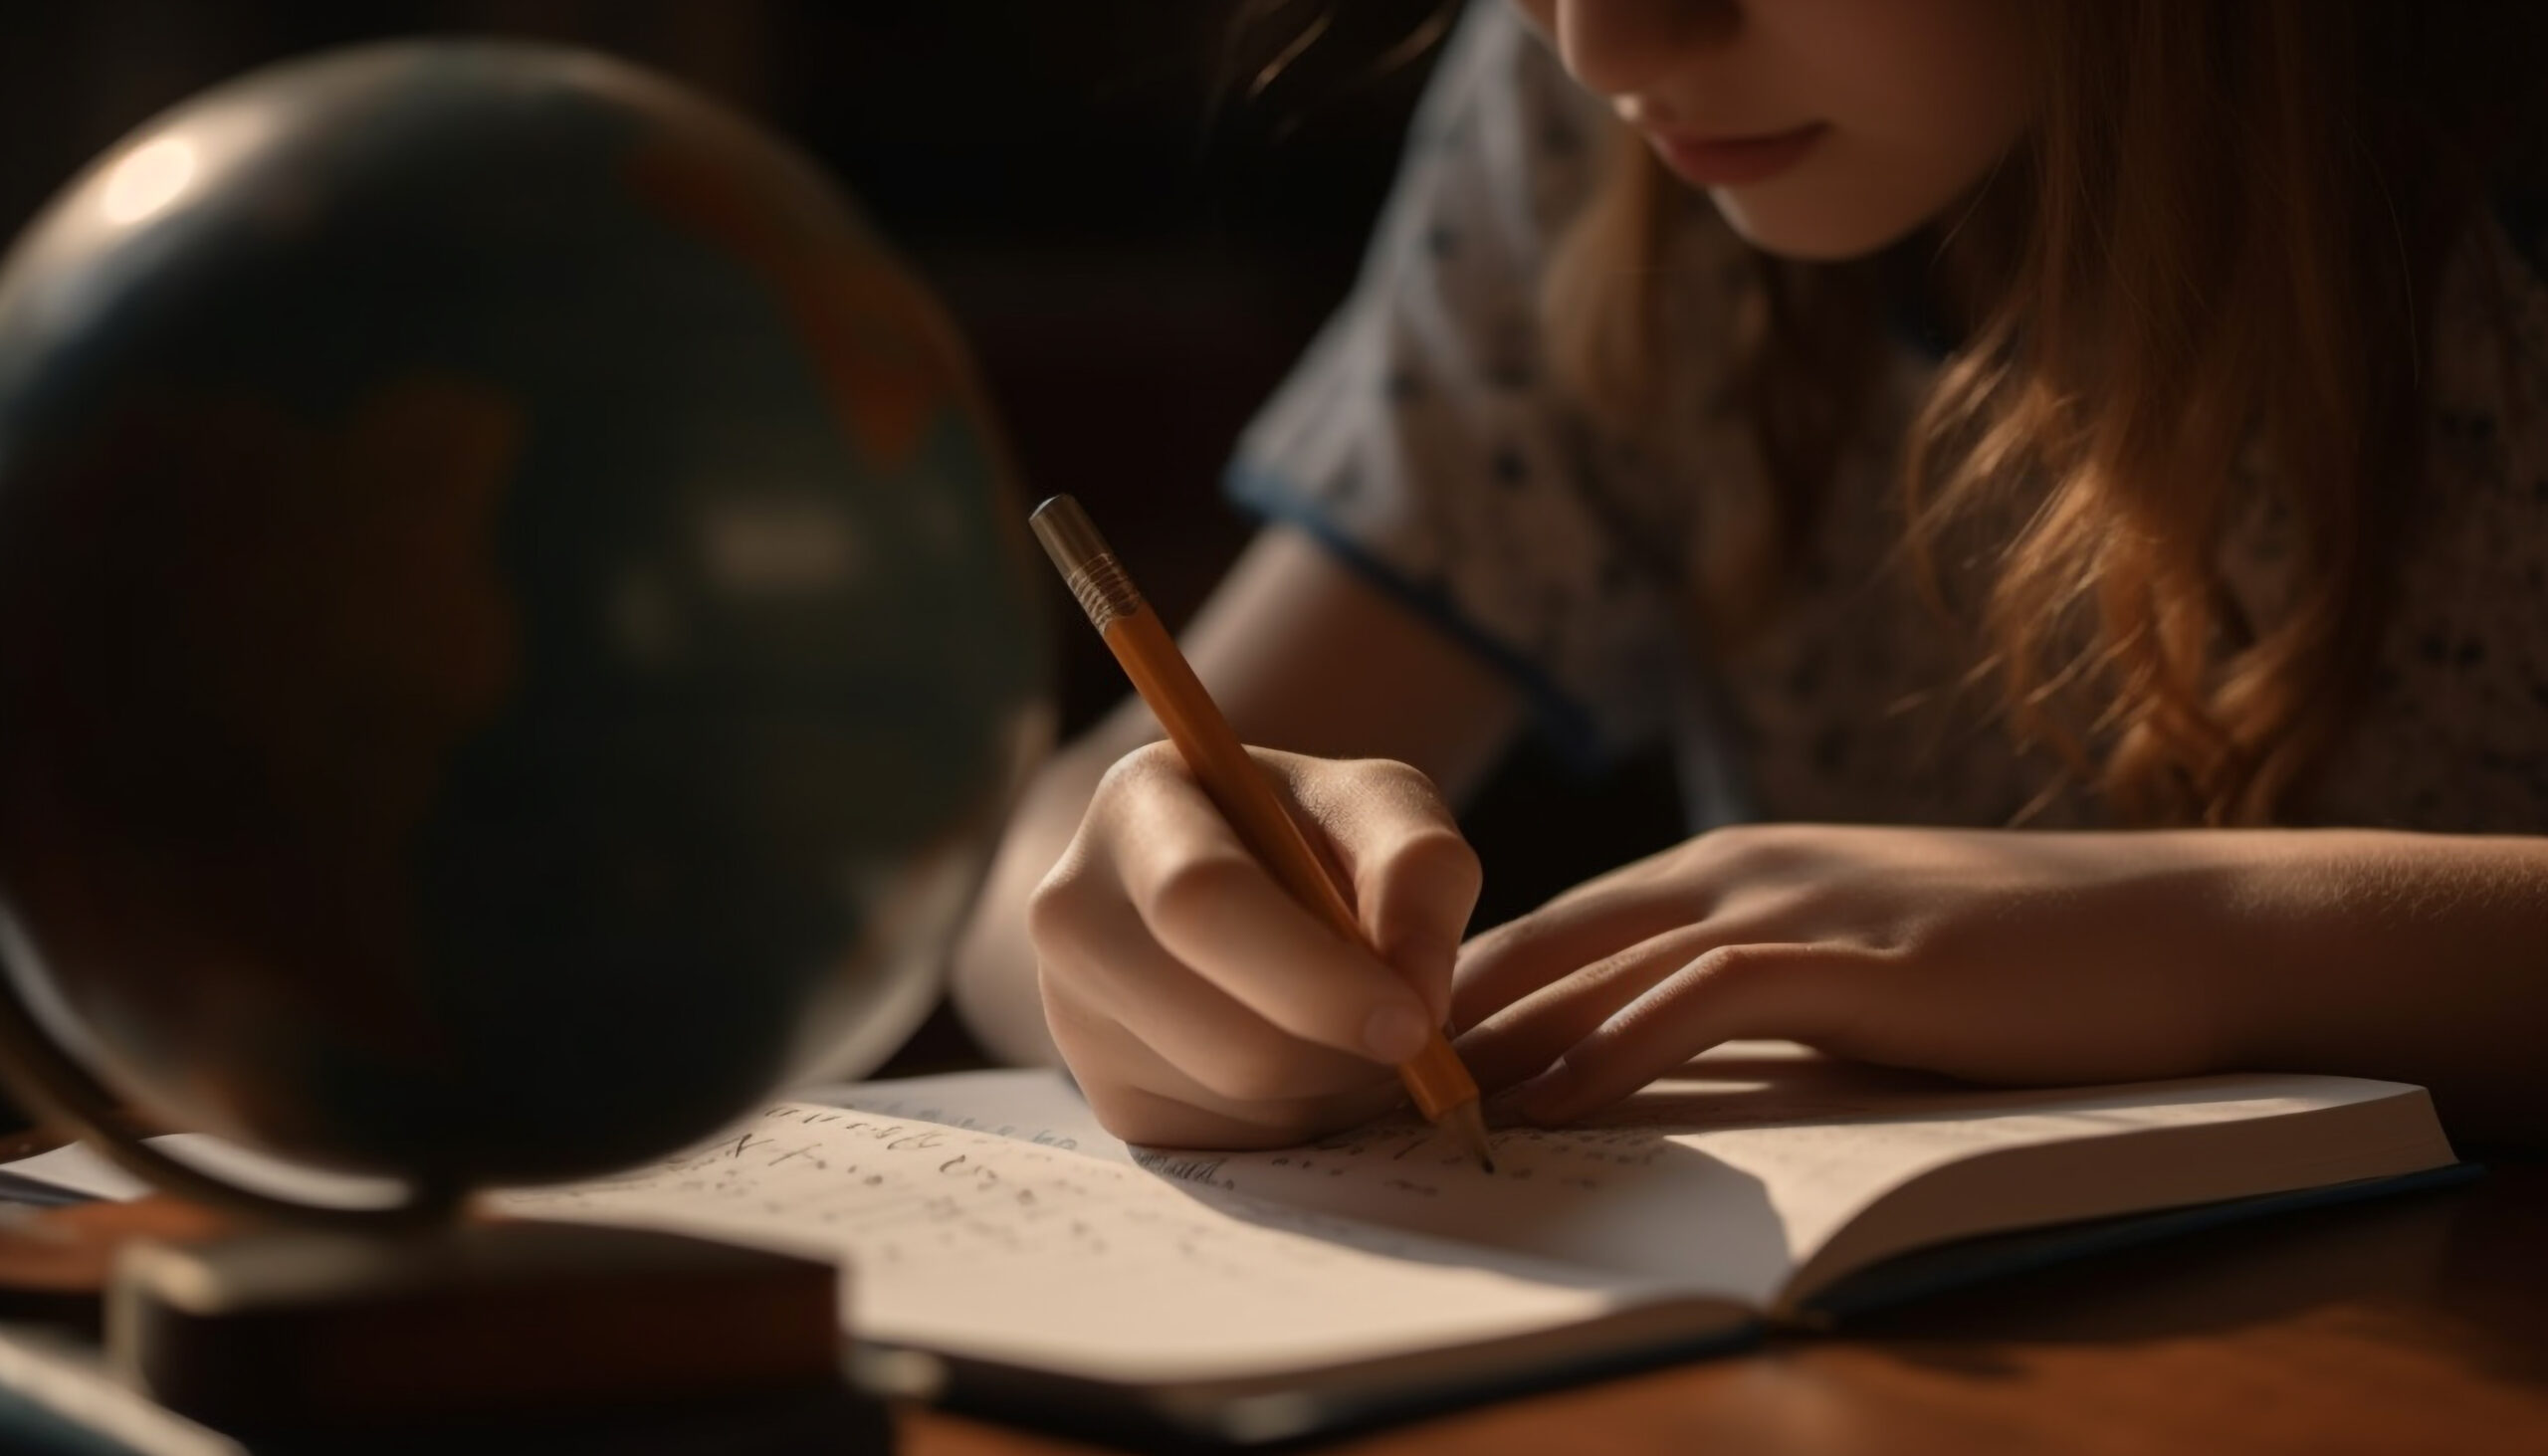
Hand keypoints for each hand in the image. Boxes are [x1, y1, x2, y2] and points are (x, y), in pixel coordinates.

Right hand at [1028, 743, 1482, 1146]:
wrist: (1218, 888)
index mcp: (1135, 808)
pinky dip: (1301, 1116)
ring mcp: (1076, 1020)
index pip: (1203, 901)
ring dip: (1334, 1084)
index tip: (1413, 1021)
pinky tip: (1303, 1052)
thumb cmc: (1302, 835)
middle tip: (1409, 1030)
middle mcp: (1074, 915)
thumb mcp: (1374, 804)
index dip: (1317, 977)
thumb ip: (1419, 865)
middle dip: (1343, 1051)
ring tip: (1345, 1018)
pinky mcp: (1111, 1104)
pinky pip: (1236, 1145)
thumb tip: (1417, 992)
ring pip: (1243, 1103)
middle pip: (1227, 1039)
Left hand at [1452, 823, 2280, 1123]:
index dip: (1455, 987)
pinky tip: (1544, 1104)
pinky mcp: (1856, 960)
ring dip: (1495, 1037)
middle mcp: (1740, 870)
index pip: (1553, 927)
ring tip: (1403, 1105)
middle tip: (1345, 1081)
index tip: (1373, 1053)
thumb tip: (1643, 1064)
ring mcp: (1797, 906)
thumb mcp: (1850, 966)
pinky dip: (1611, 1050)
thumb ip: (1747, 994)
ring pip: (1600, 964)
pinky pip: (1699, 1002)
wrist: (2182, 932)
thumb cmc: (2017, 968)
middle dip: (1438, 1010)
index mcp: (1732, 870)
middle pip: (1543, 937)